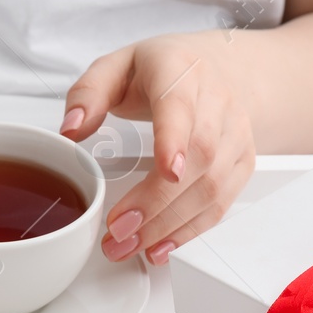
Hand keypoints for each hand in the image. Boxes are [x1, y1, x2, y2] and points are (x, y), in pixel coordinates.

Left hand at [61, 34, 255, 263]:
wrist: (213, 68)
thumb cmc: (161, 70)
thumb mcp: (115, 67)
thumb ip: (88, 94)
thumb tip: (70, 129)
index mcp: (180, 72)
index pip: (181, 105)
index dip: (175, 139)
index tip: (166, 171)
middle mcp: (216, 101)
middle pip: (198, 156)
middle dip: (158, 200)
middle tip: (120, 228)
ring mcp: (234, 133)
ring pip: (212, 185)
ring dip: (170, 224)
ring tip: (130, 244)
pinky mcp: (241, 161)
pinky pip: (221, 202)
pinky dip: (190, 230)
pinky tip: (160, 246)